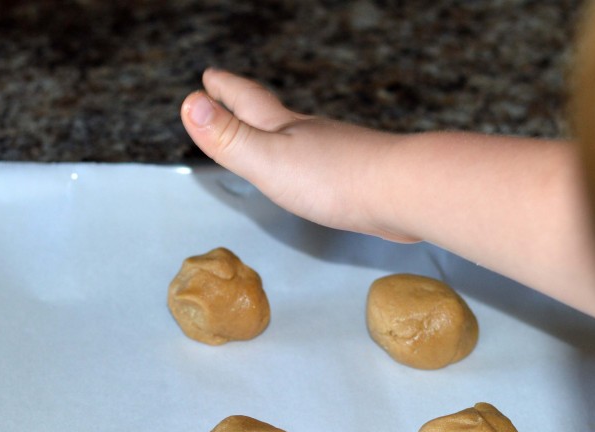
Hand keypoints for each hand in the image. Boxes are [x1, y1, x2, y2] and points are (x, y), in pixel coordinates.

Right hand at [180, 69, 418, 241]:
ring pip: (301, 136)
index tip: (209, 77)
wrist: (405, 191)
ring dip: (281, 133)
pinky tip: (318, 174)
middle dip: (248, 104)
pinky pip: (325, 163)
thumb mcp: (268, 160)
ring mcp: (337, 153)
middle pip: (273, 113)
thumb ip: (230, 138)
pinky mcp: (358, 177)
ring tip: (272, 136)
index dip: (224, 89)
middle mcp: (311, 134)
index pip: (246, 101)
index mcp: (285, 128)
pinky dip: (310, 162)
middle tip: (231, 94)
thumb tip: (190, 106)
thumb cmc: (336, 178)